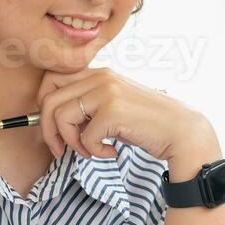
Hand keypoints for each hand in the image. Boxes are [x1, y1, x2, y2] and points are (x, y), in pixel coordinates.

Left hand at [36, 67, 218, 173]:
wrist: (180, 130)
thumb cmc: (146, 123)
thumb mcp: (114, 105)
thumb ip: (88, 104)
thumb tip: (52, 119)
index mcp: (99, 72)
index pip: (51, 79)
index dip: (43, 105)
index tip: (52, 128)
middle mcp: (101, 77)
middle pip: (49, 100)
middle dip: (48, 130)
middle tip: (60, 149)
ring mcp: (107, 92)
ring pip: (61, 117)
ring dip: (72, 143)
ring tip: (90, 151)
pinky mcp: (113, 111)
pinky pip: (85, 137)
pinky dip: (94, 151)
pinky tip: (111, 152)